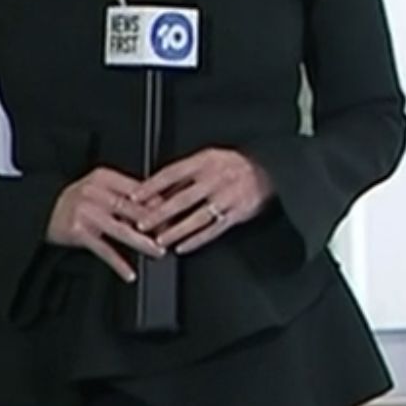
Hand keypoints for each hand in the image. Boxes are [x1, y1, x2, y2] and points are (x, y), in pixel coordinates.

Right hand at [45, 167, 164, 281]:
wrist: (41, 211)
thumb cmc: (77, 201)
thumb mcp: (100, 187)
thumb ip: (125, 193)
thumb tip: (160, 205)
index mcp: (104, 177)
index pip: (139, 189)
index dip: (159, 203)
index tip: (175, 213)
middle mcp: (95, 192)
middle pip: (133, 209)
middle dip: (155, 224)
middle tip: (172, 235)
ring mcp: (86, 212)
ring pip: (122, 229)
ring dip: (143, 243)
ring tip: (158, 252)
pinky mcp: (78, 231)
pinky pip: (103, 249)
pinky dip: (118, 263)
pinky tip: (129, 273)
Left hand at [131, 148, 273, 254]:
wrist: (270, 169)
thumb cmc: (235, 165)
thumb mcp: (210, 158)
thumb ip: (186, 173)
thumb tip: (158, 190)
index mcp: (205, 161)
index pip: (172, 173)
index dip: (152, 186)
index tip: (135, 196)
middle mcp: (215, 179)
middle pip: (182, 198)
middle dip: (159, 213)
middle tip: (141, 223)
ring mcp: (227, 198)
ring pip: (197, 217)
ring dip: (176, 230)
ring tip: (159, 240)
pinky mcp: (237, 214)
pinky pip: (213, 230)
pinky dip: (196, 240)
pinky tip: (182, 247)